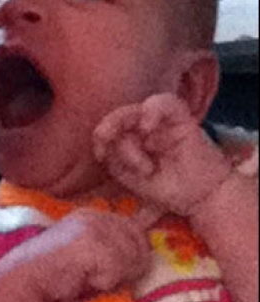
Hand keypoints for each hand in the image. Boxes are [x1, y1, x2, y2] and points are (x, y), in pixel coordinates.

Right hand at [31, 209, 151, 301]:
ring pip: (132, 258)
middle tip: (97, 277)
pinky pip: (118, 270)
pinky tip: (84, 281)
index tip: (111, 269)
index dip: (133, 252)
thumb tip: (145, 253)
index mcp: (93, 214)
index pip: (136, 229)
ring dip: (115, 277)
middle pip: (139, 244)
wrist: (25, 281)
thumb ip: (111, 247)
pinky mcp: (91, 244)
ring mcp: (93, 227)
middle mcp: (95, 215)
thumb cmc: (56, 276)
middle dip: (126, 266)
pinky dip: (104, 283)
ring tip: (89, 279)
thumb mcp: (86, 254)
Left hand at [94, 94, 230, 215]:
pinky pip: (166, 103)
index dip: (100, 135)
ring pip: (137, 109)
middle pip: (120, 115)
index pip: (110, 126)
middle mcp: (145, 126)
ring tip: (140, 156)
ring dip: (130, 129)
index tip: (100, 154)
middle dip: (108, 127)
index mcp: (131, 137)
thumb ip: (115, 161)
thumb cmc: (166, 188)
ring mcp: (163, 121)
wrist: (201, 199)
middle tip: (104, 141)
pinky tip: (147, 128)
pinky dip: (152, 110)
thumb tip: (105, 145)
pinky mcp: (182, 118)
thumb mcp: (131, 178)